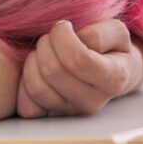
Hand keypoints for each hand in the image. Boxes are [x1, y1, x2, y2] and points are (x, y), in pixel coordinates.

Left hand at [16, 19, 142, 118]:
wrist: (111, 74)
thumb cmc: (111, 48)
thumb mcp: (117, 32)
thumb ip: (100, 34)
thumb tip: (78, 42)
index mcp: (113, 79)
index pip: (77, 59)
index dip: (62, 36)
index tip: (65, 26)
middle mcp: (93, 102)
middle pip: (53, 71)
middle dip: (46, 44)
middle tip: (53, 36)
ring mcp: (72, 113)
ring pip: (37, 86)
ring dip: (34, 60)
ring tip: (46, 50)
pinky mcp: (52, 117)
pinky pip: (27, 104)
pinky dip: (26, 80)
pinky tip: (38, 67)